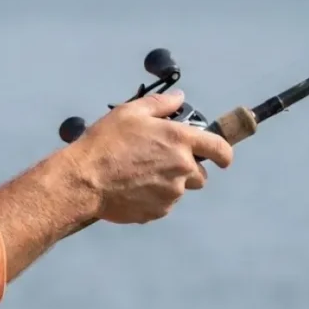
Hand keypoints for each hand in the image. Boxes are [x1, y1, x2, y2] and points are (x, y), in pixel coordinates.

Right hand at [68, 90, 232, 223]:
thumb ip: (160, 104)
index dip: (224, 154)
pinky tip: (131, 188)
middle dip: (186, 169)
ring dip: (167, 183)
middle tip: (159, 162)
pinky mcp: (158, 211)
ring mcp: (171, 193)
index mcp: (180, 140)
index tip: (222, 158)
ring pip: (179, 190)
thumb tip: (179, 98)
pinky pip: (163, 205)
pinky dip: (152, 198)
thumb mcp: (130, 112)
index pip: (220, 148)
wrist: (84, 180)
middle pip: (200, 174)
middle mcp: (182, 168)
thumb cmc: (105, 142)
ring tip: (138, 175)